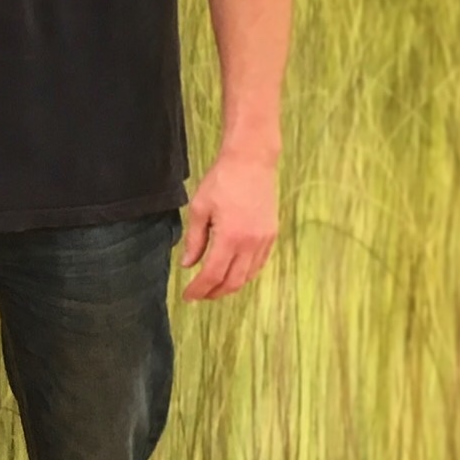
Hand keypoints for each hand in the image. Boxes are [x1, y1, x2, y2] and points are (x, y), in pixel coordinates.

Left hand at [180, 150, 278, 301]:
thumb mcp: (199, 208)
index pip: (213, 274)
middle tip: (199, 296)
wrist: (251, 162)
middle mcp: (251, 244)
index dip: (199, 289)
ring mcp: (264, 241)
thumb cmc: (222, 181)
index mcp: (230, 237)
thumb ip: (194, 240)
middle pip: (233, 282)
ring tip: (213, 287)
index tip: (187, 297)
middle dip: (214, 293)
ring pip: (247, 276)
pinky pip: (258, 264)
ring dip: (230, 286)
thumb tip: (188, 265)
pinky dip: (244, 274)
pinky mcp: (271, 235)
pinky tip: (232, 273)